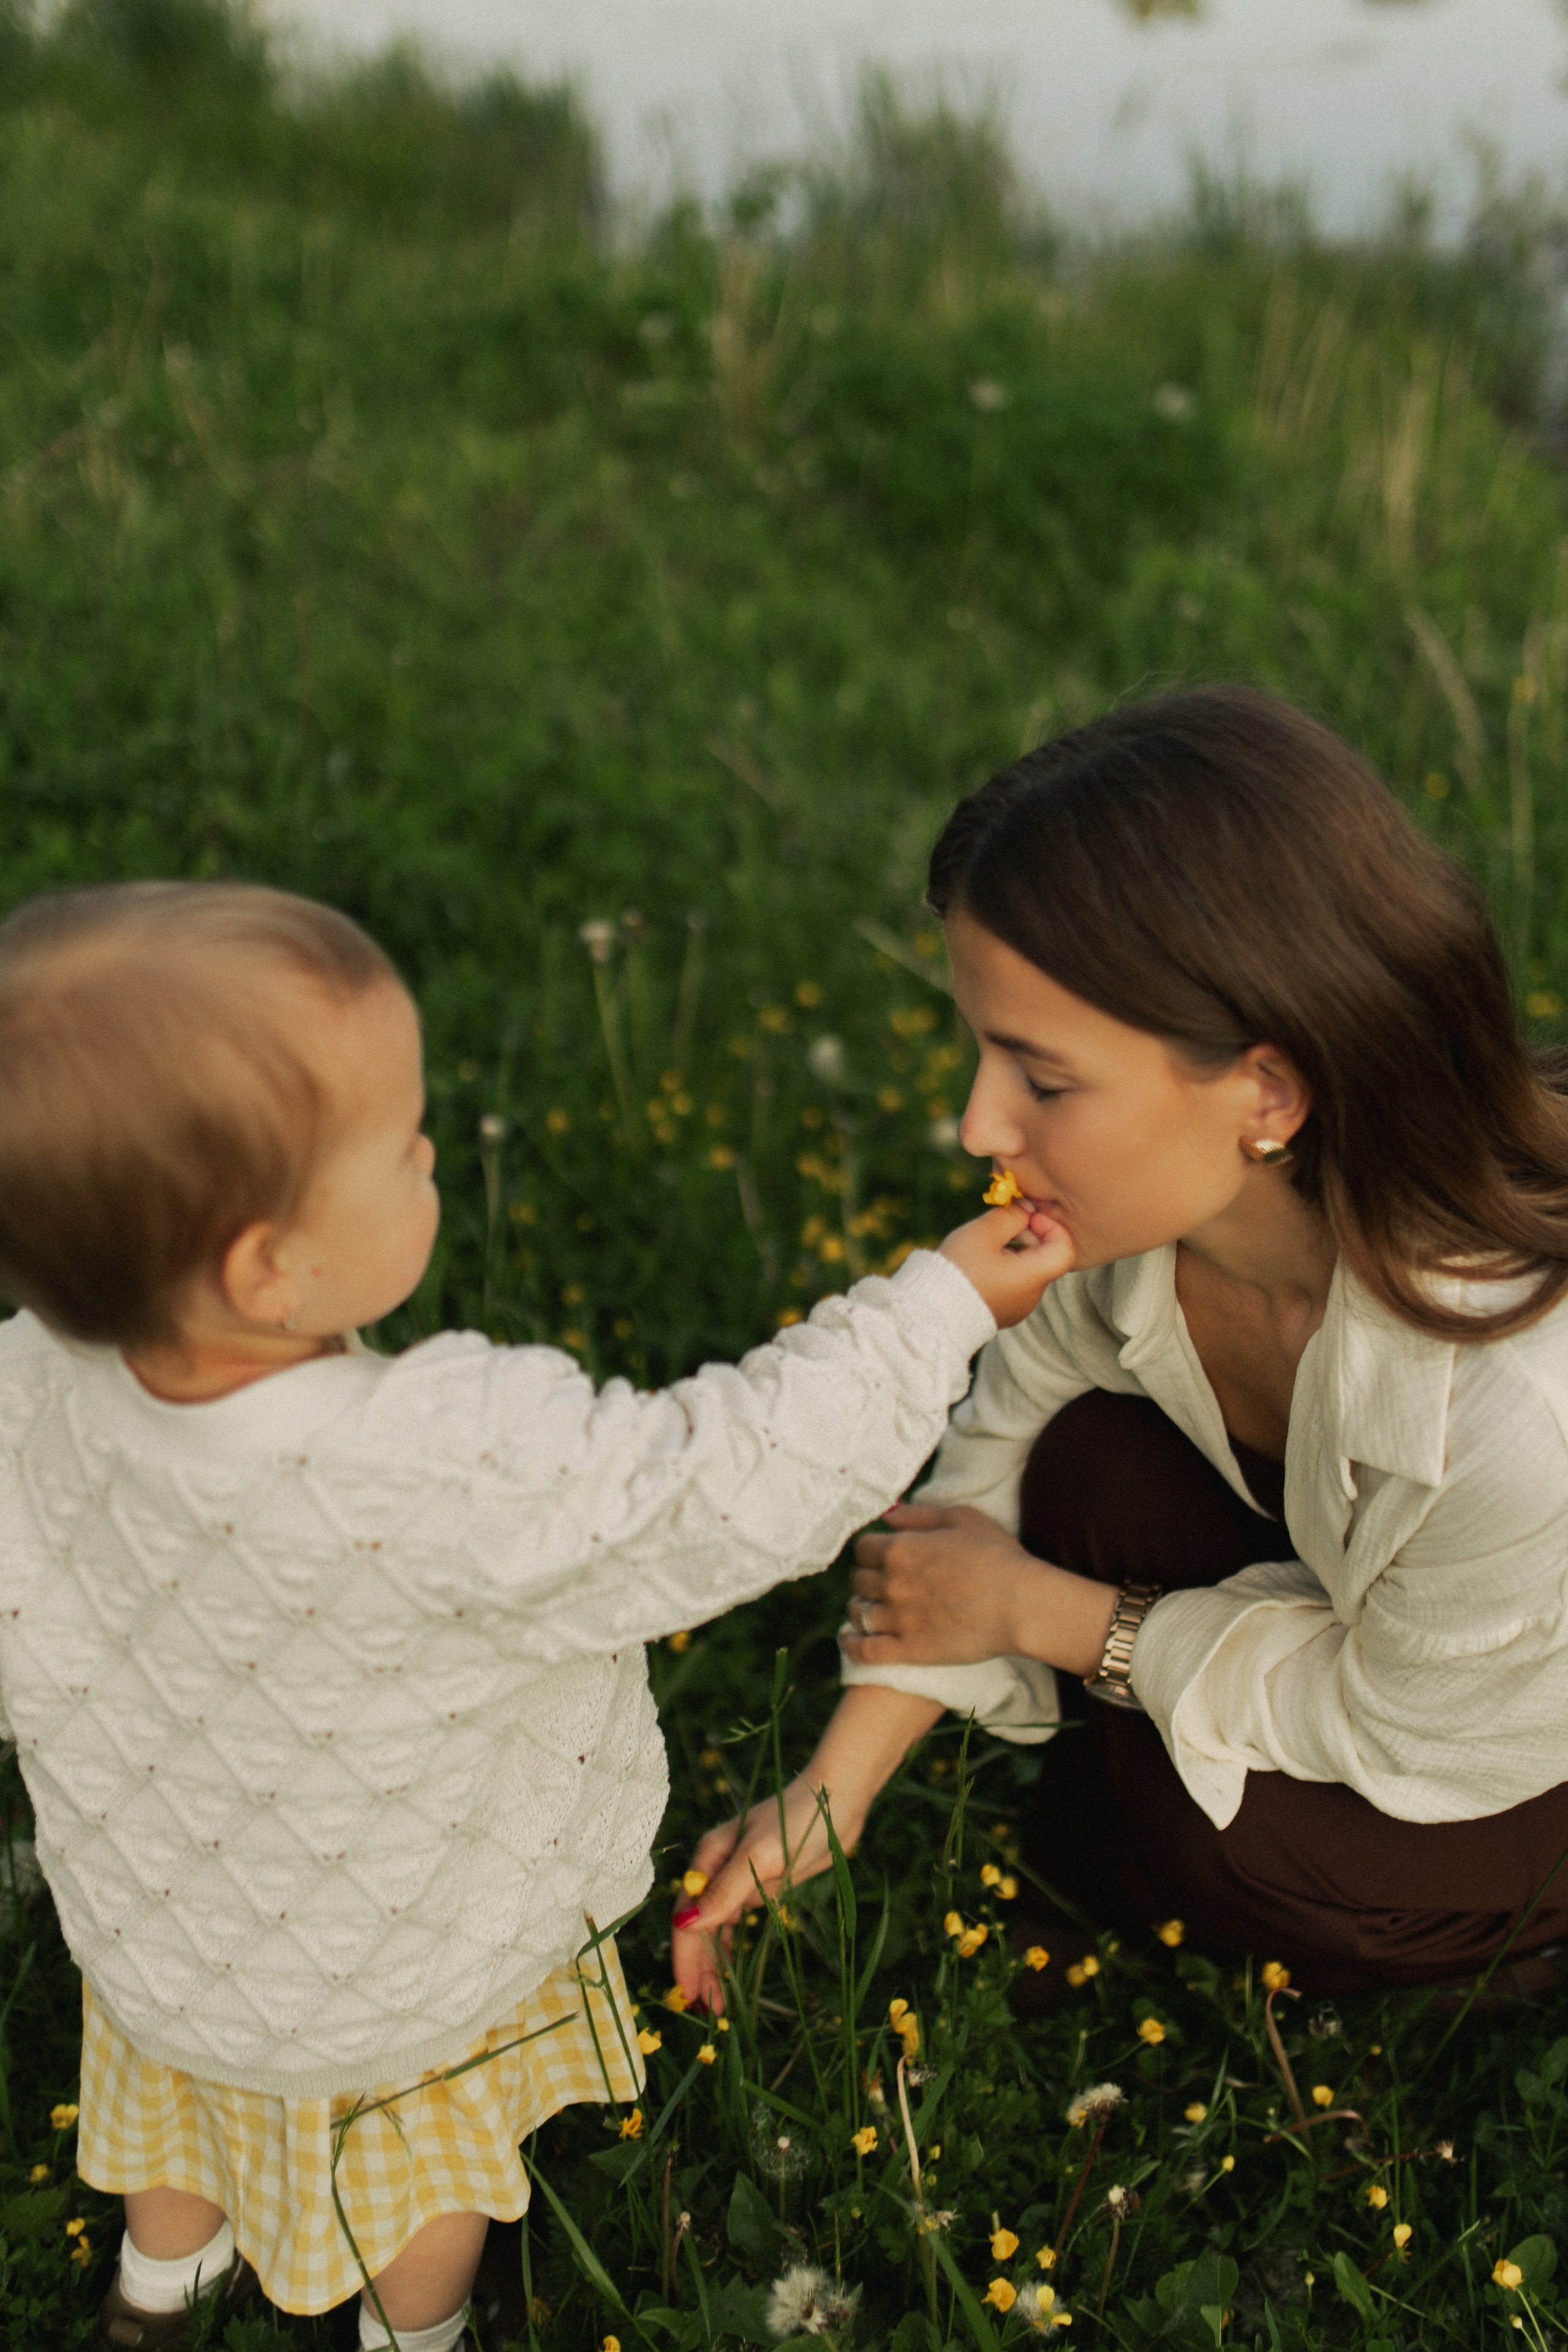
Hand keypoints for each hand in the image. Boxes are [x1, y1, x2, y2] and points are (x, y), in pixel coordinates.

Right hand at [671, 1776, 859, 2014]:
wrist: (837, 1800)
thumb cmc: (798, 1820)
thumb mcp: (761, 1857)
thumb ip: (725, 1892)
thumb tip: (686, 1924)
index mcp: (709, 1857)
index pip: (687, 1915)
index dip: (685, 1956)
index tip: (688, 1992)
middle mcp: (718, 1869)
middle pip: (699, 1927)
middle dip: (699, 1968)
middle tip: (707, 2011)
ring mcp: (738, 1879)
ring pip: (717, 1930)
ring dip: (715, 1964)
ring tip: (718, 2003)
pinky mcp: (760, 1885)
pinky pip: (737, 1923)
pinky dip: (732, 1949)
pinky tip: (731, 1974)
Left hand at [842, 1502, 1042, 1665]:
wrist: (1021, 1605)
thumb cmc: (998, 1557)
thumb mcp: (961, 1519)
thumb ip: (918, 1515)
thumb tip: (887, 1515)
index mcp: (900, 1549)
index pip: (863, 1548)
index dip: (873, 1550)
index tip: (884, 1555)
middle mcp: (892, 1583)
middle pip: (859, 1579)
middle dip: (869, 1577)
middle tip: (884, 1581)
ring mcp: (898, 1619)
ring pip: (858, 1612)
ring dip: (861, 1607)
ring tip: (871, 1607)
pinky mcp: (908, 1650)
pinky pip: (863, 1649)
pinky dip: (850, 1642)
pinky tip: (849, 1637)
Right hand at [939, 1203, 1072, 1328]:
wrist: (932, 1310)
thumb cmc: (959, 1269)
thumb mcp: (985, 1232)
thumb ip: (1012, 1215)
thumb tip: (1028, 1209)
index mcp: (1033, 1278)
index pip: (1065, 1249)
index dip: (1051, 1226)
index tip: (1026, 1218)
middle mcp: (1032, 1296)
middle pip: (1045, 1257)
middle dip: (1028, 1234)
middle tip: (999, 1226)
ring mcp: (1019, 1307)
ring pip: (1028, 1269)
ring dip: (1014, 1250)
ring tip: (984, 1246)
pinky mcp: (1005, 1312)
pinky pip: (1015, 1283)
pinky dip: (1005, 1267)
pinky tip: (980, 1263)